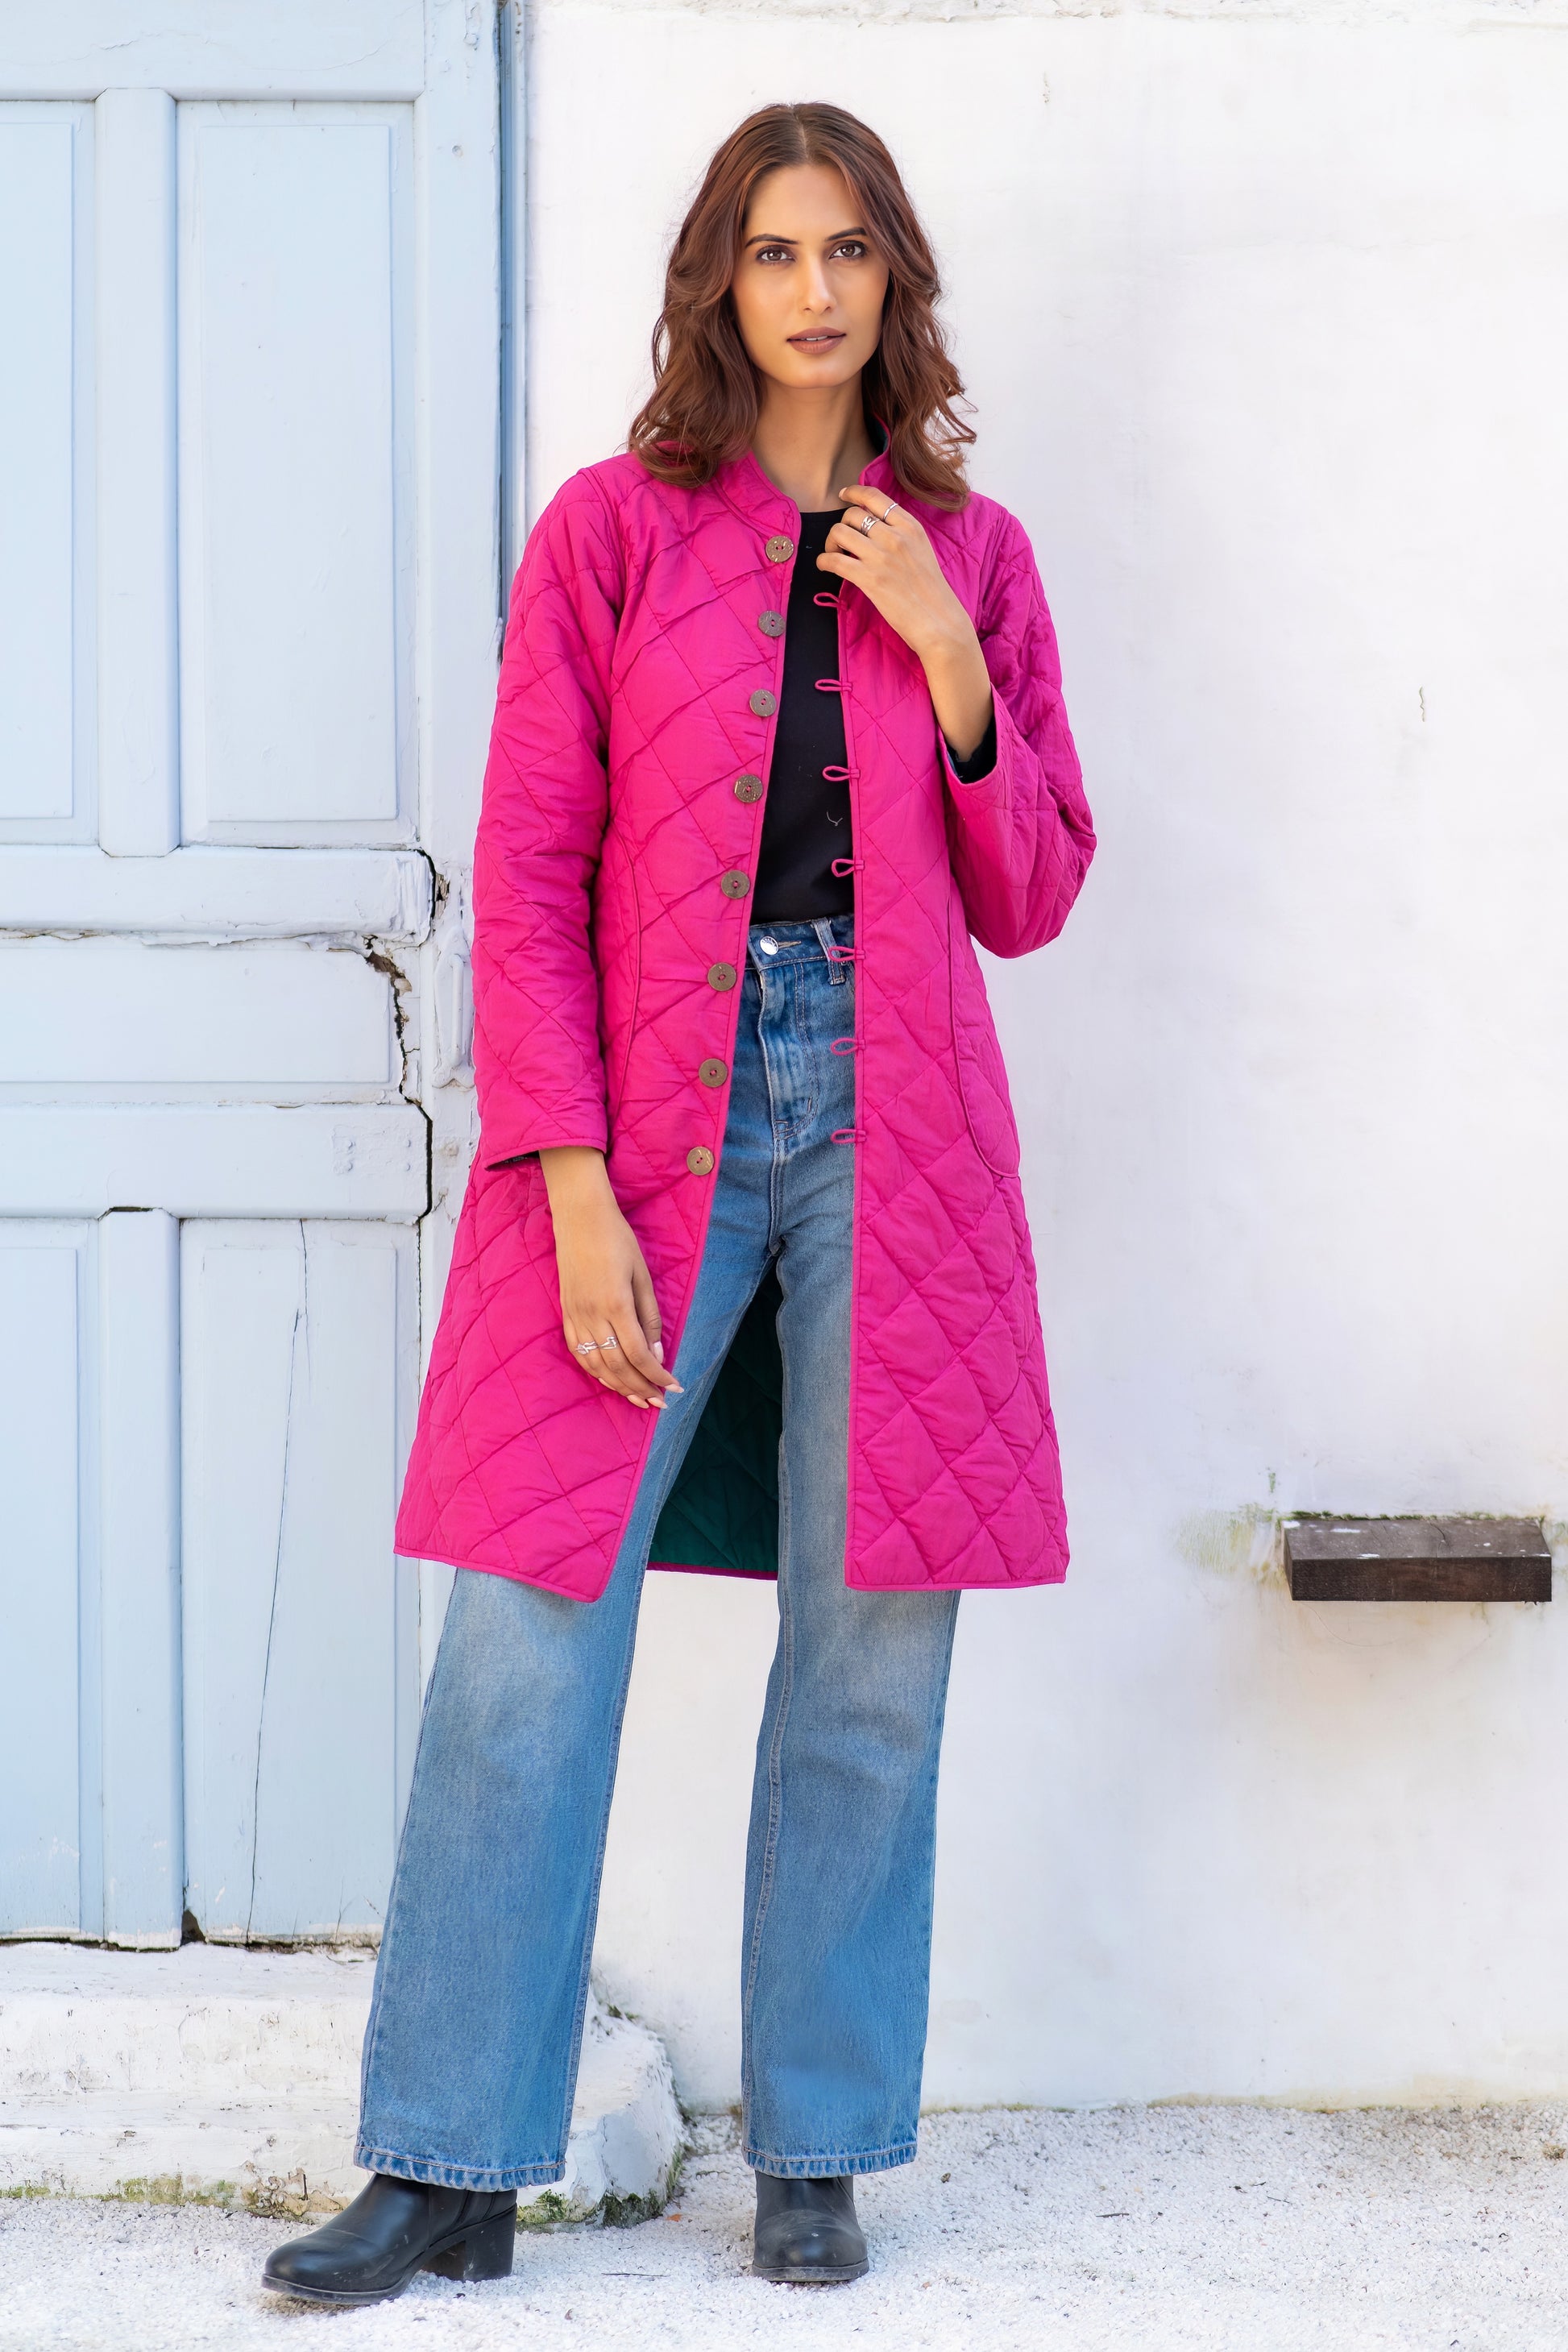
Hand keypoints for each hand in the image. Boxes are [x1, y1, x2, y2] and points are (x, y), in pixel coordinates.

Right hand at [538, 1147, 682, 1409]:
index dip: (656, 1376)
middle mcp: (592, 1315)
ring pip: (596, 1365)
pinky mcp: (566, 1313)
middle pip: (617, 1366)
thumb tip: (657, 1355)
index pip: (638, 1355)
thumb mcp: (642, 1275)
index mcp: (615, 1304)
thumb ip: (649, 1317)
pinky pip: (579, 1353)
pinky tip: (610, 1379)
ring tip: (638, 1399)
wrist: (579, 1217)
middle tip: (659, 1403)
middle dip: (640, 1389)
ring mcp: (575, 1316)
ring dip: (618, 1386)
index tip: (673, 1388)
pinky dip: (596, 1371)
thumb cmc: (617, 1239)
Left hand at [817, 484, 994, 760]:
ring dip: (830, 543)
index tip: (844, 496)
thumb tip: (875, 527)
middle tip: (840, 542)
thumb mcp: (923, 551)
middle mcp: (895, 536)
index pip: (875, 497)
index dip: (854, 493)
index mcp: (911, 527)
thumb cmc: (932, 593)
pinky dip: (824, 561)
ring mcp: (882, 557)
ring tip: (834, 554)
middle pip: (852, 514)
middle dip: (841, 526)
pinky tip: (825, 567)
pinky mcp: (869, 579)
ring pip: (840, 533)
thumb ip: (902, 535)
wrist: (940, 623)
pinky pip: (834, 560)